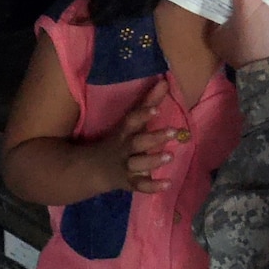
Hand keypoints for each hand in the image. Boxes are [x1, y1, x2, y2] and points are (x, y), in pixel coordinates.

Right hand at [100, 78, 178, 193]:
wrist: (93, 168)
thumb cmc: (119, 140)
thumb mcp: (130, 123)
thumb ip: (149, 103)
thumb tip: (165, 82)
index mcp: (123, 132)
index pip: (131, 121)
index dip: (143, 114)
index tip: (157, 109)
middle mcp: (123, 148)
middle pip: (137, 142)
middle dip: (154, 137)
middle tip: (175, 132)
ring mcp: (125, 166)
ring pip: (138, 163)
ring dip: (153, 160)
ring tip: (170, 156)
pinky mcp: (128, 182)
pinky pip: (140, 185)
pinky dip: (152, 186)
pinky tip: (167, 184)